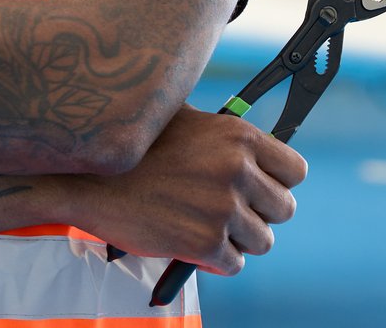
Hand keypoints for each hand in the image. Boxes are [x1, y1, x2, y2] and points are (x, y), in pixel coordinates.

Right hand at [60, 105, 306, 275]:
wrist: (90, 176)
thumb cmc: (136, 146)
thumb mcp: (187, 120)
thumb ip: (225, 137)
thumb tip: (254, 152)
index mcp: (240, 137)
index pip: (296, 171)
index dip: (279, 182)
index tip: (261, 188)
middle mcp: (238, 171)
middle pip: (285, 209)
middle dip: (260, 214)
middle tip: (230, 212)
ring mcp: (222, 209)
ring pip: (262, 242)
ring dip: (238, 240)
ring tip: (208, 227)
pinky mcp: (204, 244)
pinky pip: (233, 264)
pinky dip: (216, 260)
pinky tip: (192, 242)